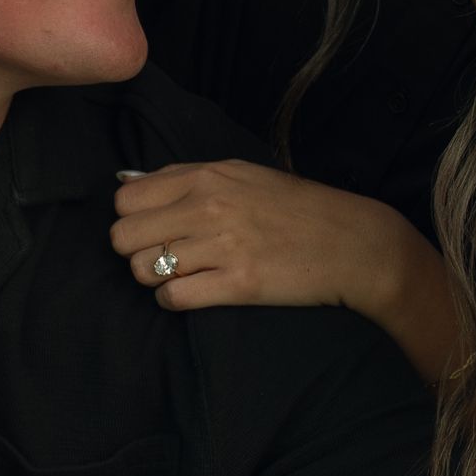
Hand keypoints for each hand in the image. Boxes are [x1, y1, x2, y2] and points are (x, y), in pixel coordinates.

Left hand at [111, 161, 407, 323]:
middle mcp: (209, 206)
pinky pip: (172, 297)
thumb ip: (183, 177)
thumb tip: (124, 180)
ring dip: (154, 278)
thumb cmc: (295, 209)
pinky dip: (173, 300)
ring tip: (181, 275)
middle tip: (163, 256)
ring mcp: (223, 245)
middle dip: (136, 251)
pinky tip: (193, 293)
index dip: (133, 218)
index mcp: (207, 176)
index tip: (153, 228)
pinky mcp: (237, 283)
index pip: (126, 198)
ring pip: (142, 268)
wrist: (353, 244)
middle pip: (123, 236)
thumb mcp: (240, 175)